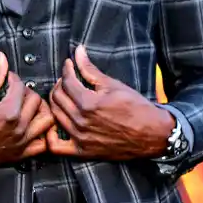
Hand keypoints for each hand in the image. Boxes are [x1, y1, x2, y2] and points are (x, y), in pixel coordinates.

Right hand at [0, 52, 53, 174]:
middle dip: (26, 91)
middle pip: (36, 101)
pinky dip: (42, 134)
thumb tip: (1, 59)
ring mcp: (20, 143)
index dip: (12, 78)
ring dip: (40, 110)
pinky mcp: (19, 155)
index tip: (7, 79)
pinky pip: (43, 145)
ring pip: (46, 121)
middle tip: (16, 91)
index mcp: (8, 112)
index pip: (20, 86)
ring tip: (29, 106)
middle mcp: (18, 128)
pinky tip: (33, 127)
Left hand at [46, 45, 173, 159]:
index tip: (69, 65)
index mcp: (89, 103)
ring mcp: (80, 138)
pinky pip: (55, 146)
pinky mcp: (82, 151)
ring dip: (55, 102)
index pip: (67, 82)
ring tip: (64, 96)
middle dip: (60, 84)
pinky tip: (56, 124)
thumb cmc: (136, 108)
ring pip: (54, 116)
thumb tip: (78, 51)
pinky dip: (50, 135)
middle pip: (57, 98)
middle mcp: (81, 122)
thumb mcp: (113, 85)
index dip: (66, 69)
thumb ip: (90, 69)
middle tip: (67, 80)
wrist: (152, 134)